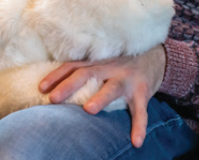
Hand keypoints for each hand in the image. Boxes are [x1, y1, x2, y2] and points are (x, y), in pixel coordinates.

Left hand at [39, 45, 165, 147]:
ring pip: (112, 88)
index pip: (72, 66)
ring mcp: (127, 79)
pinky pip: (142, 110)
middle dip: (68, 86)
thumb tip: (55, 89)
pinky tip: (136, 141)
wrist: (157, 57)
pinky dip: (139, 126)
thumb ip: (85, 70)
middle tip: (53, 99)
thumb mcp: (103, 62)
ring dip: (100, 98)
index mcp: (97, 62)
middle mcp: (110, 67)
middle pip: (86, 73)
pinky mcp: (143, 90)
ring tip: (89, 110)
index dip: (56, 76)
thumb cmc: (122, 63)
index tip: (41, 88)